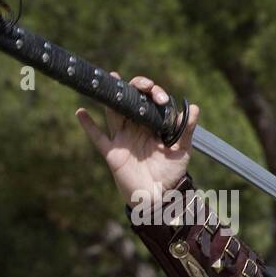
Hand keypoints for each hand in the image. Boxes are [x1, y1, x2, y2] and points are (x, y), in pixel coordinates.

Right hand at [76, 74, 199, 207]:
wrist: (159, 197)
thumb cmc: (170, 174)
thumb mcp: (182, 151)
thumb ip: (186, 130)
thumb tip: (194, 108)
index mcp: (152, 126)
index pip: (149, 103)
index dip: (154, 94)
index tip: (161, 98)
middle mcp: (136, 129)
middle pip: (130, 102)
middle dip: (135, 89)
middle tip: (142, 85)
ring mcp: (122, 138)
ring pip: (114, 113)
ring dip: (111, 97)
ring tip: (111, 79)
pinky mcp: (112, 152)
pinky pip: (97, 136)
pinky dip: (88, 125)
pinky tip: (81, 112)